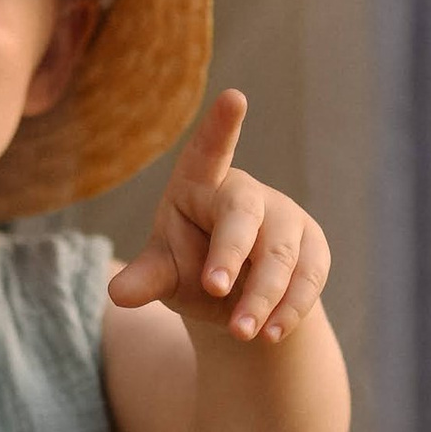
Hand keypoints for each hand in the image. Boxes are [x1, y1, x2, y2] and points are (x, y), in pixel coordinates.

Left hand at [106, 90, 330, 345]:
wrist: (236, 300)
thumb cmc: (189, 269)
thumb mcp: (164, 272)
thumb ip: (146, 279)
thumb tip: (118, 294)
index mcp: (200, 185)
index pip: (209, 152)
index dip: (221, 127)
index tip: (234, 98)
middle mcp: (245, 194)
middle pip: (243, 214)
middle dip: (231, 252)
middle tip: (216, 288)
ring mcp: (284, 218)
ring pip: (280, 254)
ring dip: (262, 296)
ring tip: (242, 333)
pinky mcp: (313, 248)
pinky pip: (308, 277)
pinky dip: (290, 308)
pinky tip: (270, 333)